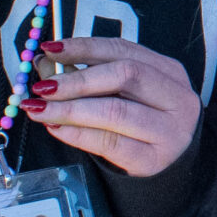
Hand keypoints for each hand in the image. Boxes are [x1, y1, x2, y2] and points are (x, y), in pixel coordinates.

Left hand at [21, 36, 198, 176]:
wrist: (170, 169)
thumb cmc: (143, 125)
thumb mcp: (126, 95)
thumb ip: (90, 76)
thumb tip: (45, 63)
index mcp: (169, 72)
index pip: (123, 49)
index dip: (84, 47)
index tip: (50, 49)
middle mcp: (177, 98)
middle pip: (125, 75)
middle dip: (77, 80)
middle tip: (43, 87)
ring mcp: (169, 131)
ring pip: (115, 111)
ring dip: (70, 109)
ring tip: (39, 109)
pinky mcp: (153, 160)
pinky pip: (109, 143)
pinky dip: (77, 134)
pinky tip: (56, 128)